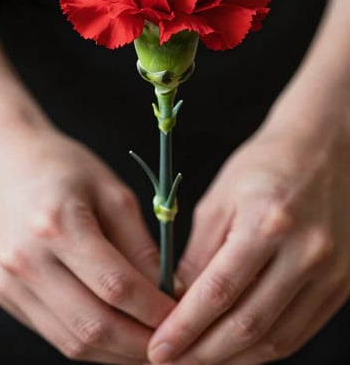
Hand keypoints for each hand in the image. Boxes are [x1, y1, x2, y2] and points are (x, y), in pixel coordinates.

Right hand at [0, 115, 174, 363]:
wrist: (4, 160)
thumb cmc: (62, 166)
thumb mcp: (111, 192)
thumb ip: (139, 245)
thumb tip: (167, 290)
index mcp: (58, 224)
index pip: (115, 286)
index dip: (155, 310)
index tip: (184, 316)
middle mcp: (27, 260)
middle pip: (93, 326)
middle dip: (139, 344)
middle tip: (172, 341)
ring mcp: (11, 282)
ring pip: (72, 342)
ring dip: (116, 352)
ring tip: (148, 343)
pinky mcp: (5, 294)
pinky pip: (54, 332)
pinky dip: (90, 342)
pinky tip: (116, 332)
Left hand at [148, 118, 349, 363]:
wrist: (321, 149)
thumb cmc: (263, 166)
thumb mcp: (219, 200)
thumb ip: (200, 254)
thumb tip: (178, 302)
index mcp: (267, 223)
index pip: (218, 292)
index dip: (185, 328)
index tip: (159, 350)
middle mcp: (306, 252)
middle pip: (249, 326)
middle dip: (204, 353)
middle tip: (173, 362)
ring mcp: (330, 271)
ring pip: (277, 339)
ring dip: (234, 358)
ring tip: (201, 359)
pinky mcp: (342, 283)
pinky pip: (300, 331)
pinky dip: (266, 348)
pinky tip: (239, 349)